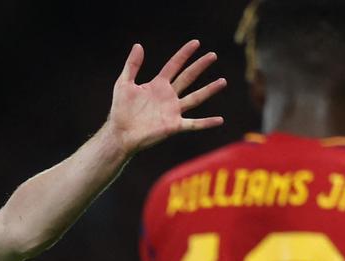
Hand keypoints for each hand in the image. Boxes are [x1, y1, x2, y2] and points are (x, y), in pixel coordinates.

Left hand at [106, 40, 224, 152]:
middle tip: (212, 55)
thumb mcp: (124, 84)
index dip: (184, 54)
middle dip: (200, 66)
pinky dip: (207, 123)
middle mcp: (168, 96)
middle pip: (188, 77)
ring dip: (209, 90)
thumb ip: (132, 65)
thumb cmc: (120, 110)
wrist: (120, 133)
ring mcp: (173, 111)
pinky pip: (194, 124)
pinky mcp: (174, 125)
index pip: (174, 65)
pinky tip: (220, 120)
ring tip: (223, 81)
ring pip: (196, 98)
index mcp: (158, 85)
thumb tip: (138, 45)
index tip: (196, 43)